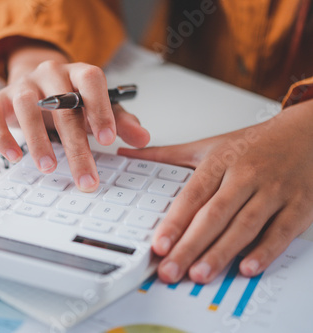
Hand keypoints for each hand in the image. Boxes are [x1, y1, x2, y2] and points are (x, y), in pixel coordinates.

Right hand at [0, 44, 149, 191]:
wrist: (35, 84)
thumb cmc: (69, 99)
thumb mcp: (97, 108)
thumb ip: (120, 121)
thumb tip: (142, 138)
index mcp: (77, 73)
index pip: (91, 80)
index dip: (100, 109)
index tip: (108, 140)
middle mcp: (49, 74)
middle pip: (62, 105)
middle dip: (75, 146)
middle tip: (85, 176)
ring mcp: (22, 86)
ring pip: (26, 106)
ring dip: (37, 139)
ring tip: (49, 167)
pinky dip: (1, 136)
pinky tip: (14, 157)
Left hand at [118, 99, 312, 283]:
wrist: (307, 134)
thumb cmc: (254, 144)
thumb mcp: (208, 145)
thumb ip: (166, 155)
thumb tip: (128, 156)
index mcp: (221, 161)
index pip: (194, 194)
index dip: (176, 221)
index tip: (159, 244)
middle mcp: (246, 176)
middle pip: (214, 215)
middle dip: (190, 246)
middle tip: (170, 270)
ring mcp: (274, 191)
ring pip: (245, 225)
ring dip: (222, 252)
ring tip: (199, 273)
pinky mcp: (299, 206)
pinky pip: (281, 231)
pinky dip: (266, 250)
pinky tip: (248, 267)